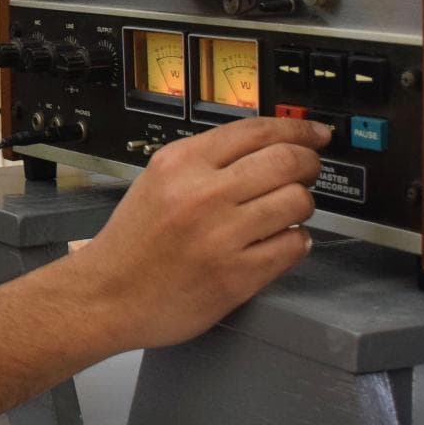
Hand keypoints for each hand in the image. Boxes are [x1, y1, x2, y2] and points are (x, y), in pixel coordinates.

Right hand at [68, 117, 328, 351]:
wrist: (107, 296)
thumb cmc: (133, 243)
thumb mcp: (158, 180)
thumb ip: (206, 161)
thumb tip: (266, 146)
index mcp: (181, 163)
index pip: (257, 130)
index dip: (298, 128)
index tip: (316, 133)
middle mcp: (203, 194)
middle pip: (286, 161)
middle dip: (309, 164)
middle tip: (309, 171)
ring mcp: (222, 236)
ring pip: (297, 202)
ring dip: (302, 205)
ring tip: (287, 213)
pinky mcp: (237, 276)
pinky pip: (293, 246)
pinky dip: (297, 241)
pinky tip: (281, 242)